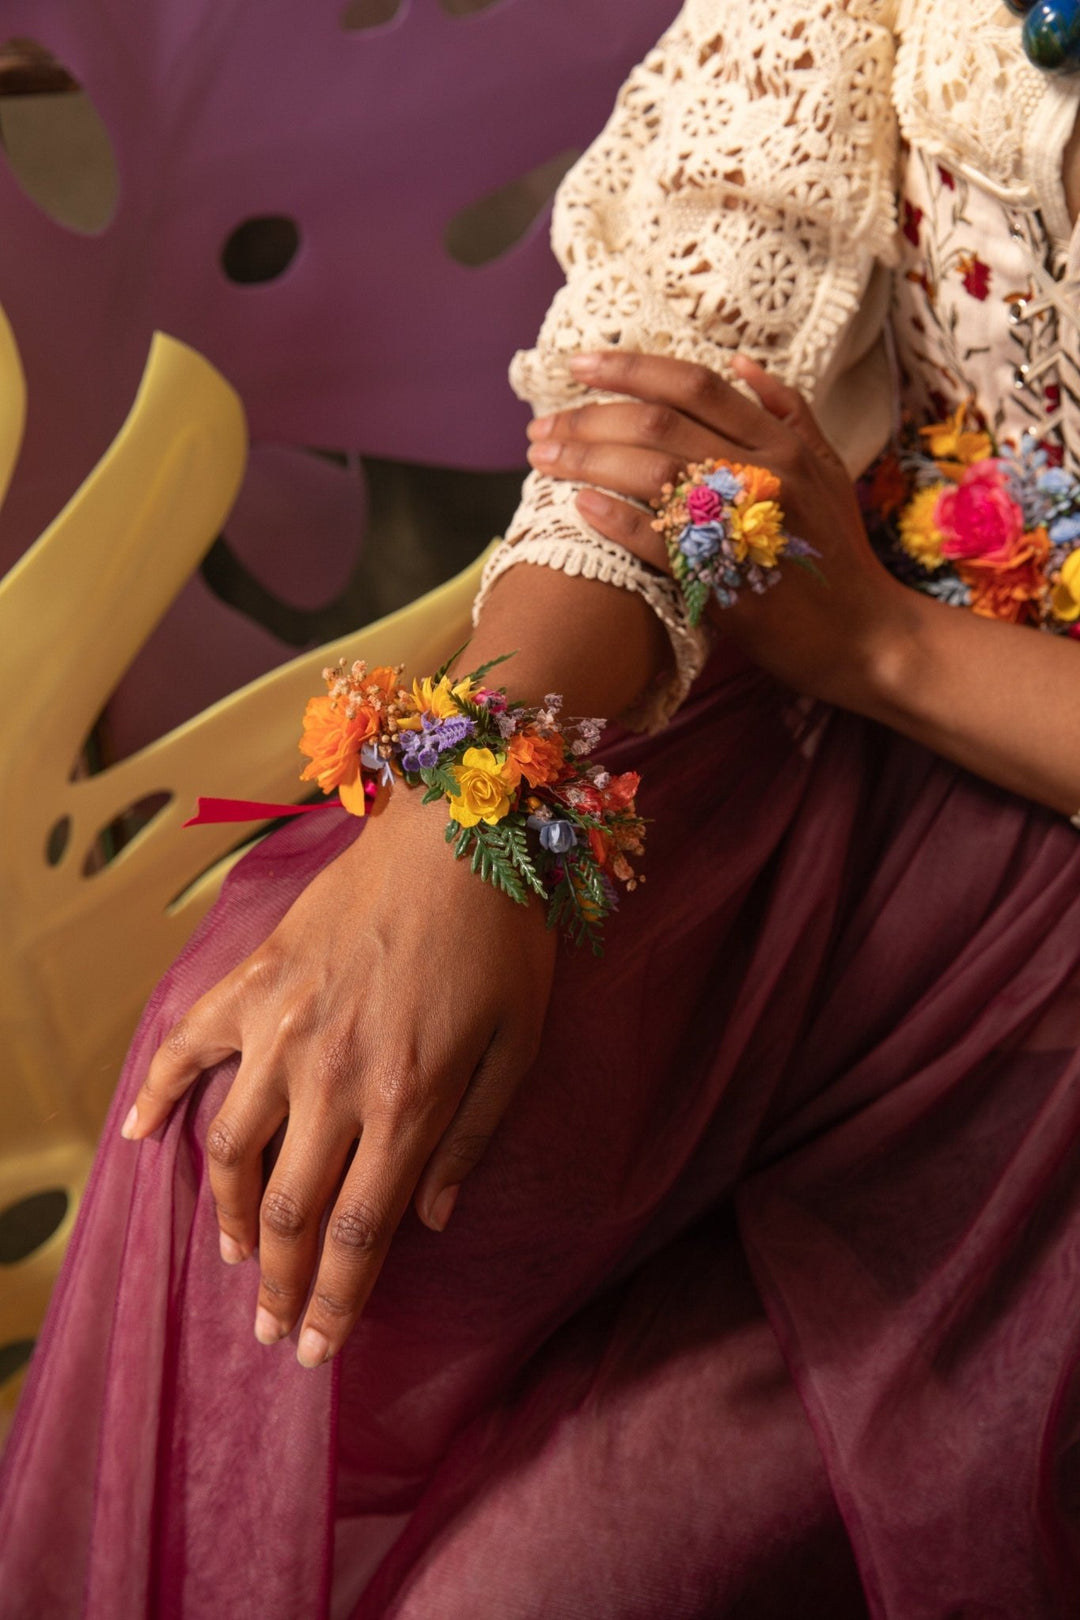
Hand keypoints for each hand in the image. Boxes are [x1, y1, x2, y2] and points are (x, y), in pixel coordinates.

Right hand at [123, 787, 556, 1366]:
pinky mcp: (254, 982)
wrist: (460, 831)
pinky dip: (157, 1094)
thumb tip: (432, 1220)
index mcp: (407, 1102)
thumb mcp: (519, 1048)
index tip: (317, 1351)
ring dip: (233, 1216)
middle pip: (293, 1211)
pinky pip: (187, 1046)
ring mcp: (283, 1028)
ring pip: (234, 1150)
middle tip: (274, 1330)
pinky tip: (142, 1138)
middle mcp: (333, 1078)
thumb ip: (472, 1140)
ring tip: (244, 1256)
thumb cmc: (503, 941)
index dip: (335, 1304)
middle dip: (283, 1286)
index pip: (358, 1233)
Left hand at [526, 351, 910, 709]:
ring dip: (586, 460)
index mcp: (780, 442)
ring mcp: (743, 525)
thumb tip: (740, 363)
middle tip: (542, 427)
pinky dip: (616, 519)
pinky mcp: (725, 578)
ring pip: (650, 472)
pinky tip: (580, 507)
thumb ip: (788, 412)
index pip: (693, 385)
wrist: (864, 636)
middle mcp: (762, 472)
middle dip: (588, 418)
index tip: (578, 365)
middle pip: (658, 424)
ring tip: (543, 460)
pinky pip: (660, 540)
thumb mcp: (827, 470)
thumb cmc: (837, 557)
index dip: (630, 368)